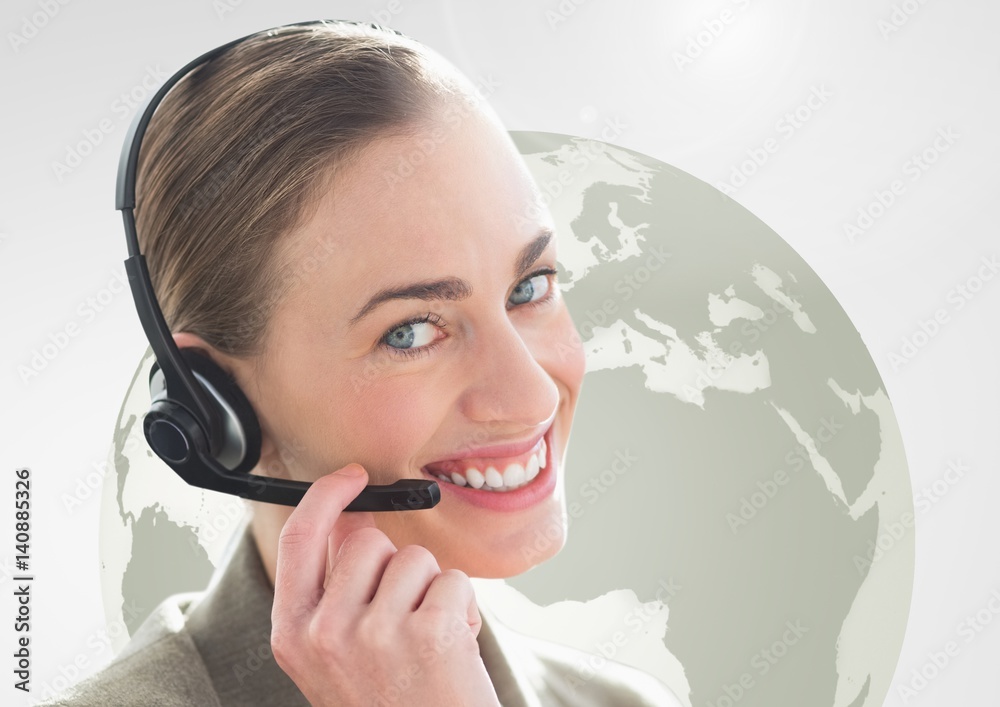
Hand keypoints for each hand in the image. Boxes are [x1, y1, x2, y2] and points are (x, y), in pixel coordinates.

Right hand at [270, 464, 501, 706]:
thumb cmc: (390, 705)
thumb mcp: (340, 655)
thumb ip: (337, 589)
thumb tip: (352, 517)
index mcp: (294, 634)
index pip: (299, 540)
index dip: (324, 497)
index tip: (351, 477)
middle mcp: (326, 633)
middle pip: (368, 543)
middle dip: (396, 569)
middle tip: (405, 620)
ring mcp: (376, 633)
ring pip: (415, 560)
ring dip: (432, 592)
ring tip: (429, 644)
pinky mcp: (429, 633)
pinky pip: (453, 581)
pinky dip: (464, 609)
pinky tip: (454, 652)